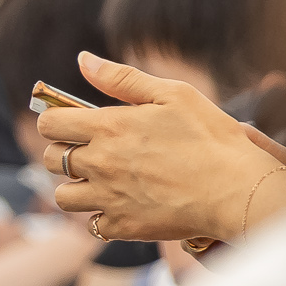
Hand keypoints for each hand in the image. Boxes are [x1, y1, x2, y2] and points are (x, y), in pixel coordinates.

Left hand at [35, 54, 281, 242]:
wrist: (236, 189)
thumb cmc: (210, 137)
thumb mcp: (172, 94)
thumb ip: (121, 78)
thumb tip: (83, 59)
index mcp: (108, 127)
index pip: (49, 124)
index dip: (55, 121)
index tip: (71, 123)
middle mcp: (99, 163)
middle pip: (50, 159)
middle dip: (64, 152)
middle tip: (92, 151)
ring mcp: (107, 198)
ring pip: (63, 196)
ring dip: (76, 188)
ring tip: (103, 181)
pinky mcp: (122, 226)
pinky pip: (91, 225)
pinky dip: (101, 217)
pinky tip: (123, 205)